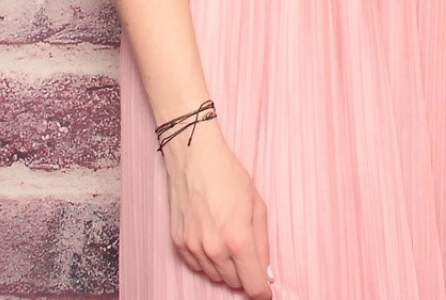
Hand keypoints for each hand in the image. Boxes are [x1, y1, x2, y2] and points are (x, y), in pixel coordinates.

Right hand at [162, 122, 272, 296]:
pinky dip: (207, 260)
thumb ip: (263, 242)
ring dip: (225, 267)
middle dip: (244, 273)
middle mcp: (214, 248)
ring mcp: (193, 247)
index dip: (262, 291)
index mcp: (238, 239)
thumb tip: (267, 272)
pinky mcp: (178, 243)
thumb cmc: (228, 176)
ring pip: (215, 277)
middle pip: (234, 282)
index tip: (266, 292)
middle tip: (247, 251)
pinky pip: (197, 266)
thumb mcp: (256, 205)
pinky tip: (211, 239)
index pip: (253, 284)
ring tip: (227, 239)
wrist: (194, 158)